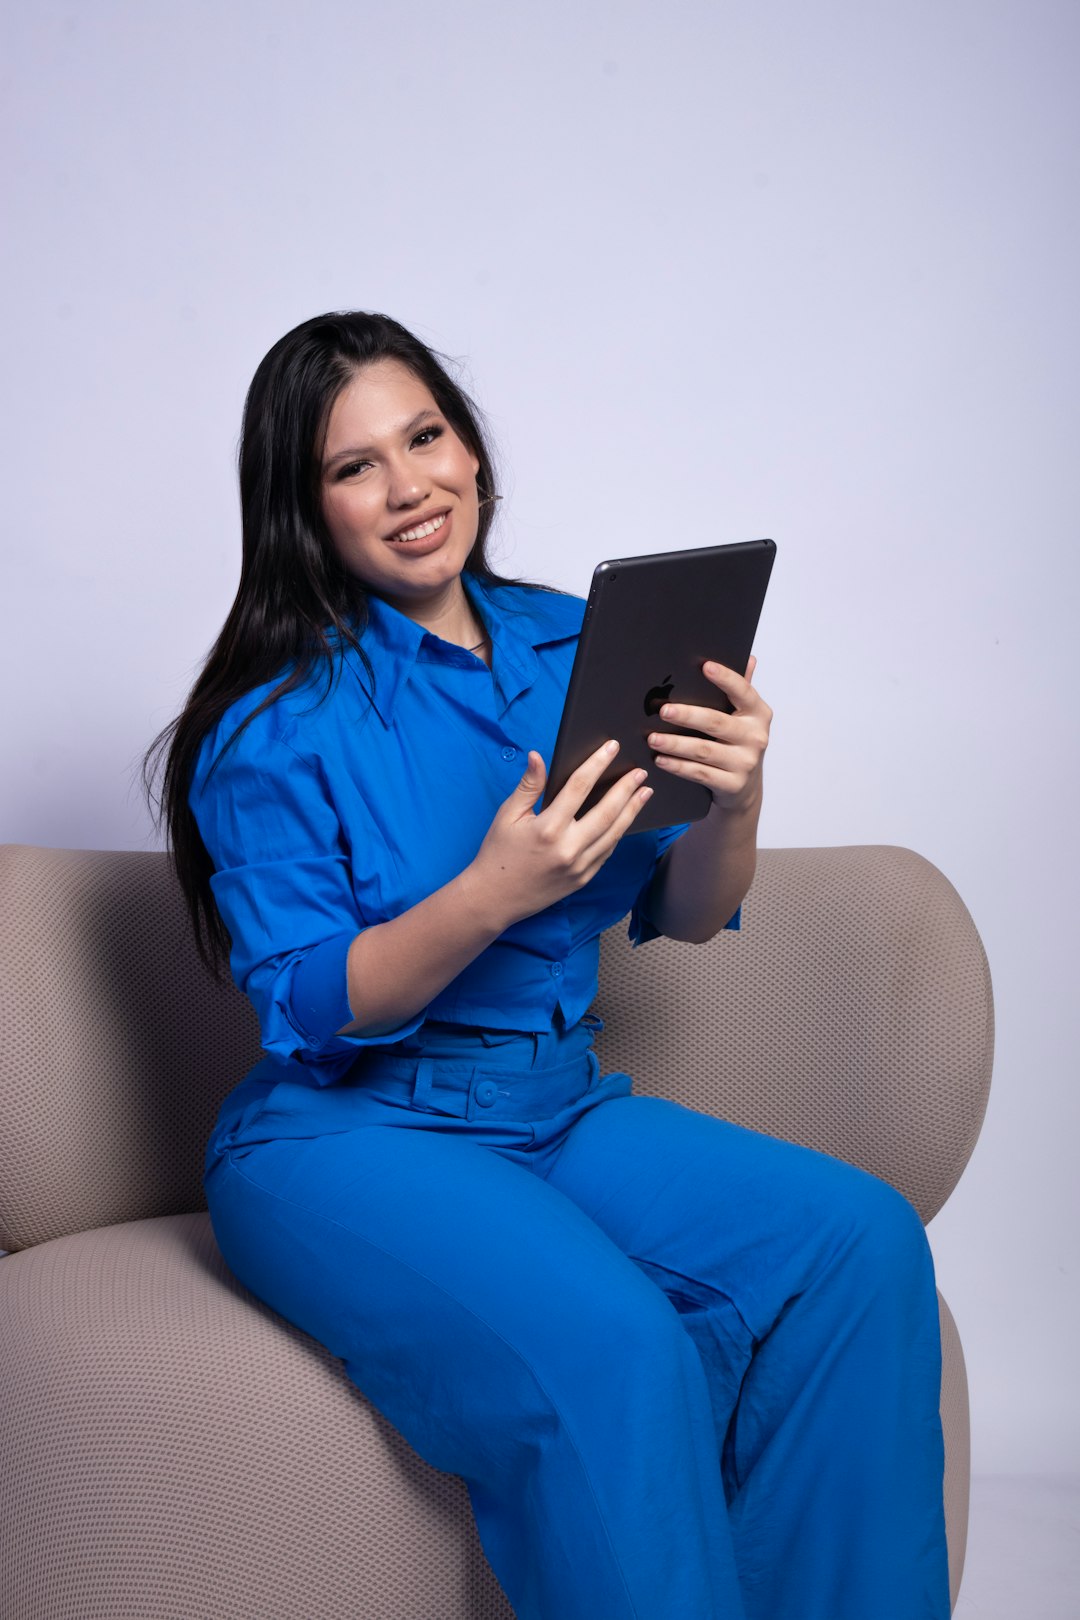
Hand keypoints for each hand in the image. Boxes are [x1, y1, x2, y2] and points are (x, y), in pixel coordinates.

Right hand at [466, 741, 653, 928]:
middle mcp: (567, 848)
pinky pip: (607, 852)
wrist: (495, 899)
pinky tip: (626, 819)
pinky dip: (618, 833)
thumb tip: (538, 756)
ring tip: (644, 792)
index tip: (611, 748)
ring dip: (632, 811)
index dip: (597, 764)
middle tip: (640, 772)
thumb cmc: (498, 854)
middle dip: (626, 789)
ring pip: (614, 834)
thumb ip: (529, 786)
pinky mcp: (583, 879)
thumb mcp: (508, 816)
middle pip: (606, 812)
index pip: (579, 787)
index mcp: (547, 828)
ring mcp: (578, 867)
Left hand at [646, 656, 771, 814]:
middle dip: (687, 716)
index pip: (743, 691)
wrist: (745, 787)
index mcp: (758, 714)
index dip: (725, 678)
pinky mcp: (733, 784)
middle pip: (717, 722)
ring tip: (653, 738)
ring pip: (704, 750)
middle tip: (663, 710)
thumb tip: (749, 658)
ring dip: (675, 744)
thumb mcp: (743, 717)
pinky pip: (699, 773)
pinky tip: (660, 760)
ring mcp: (745, 763)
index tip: (705, 666)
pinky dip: (678, 766)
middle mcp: (755, 737)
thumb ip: (742, 689)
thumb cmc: (738, 743)